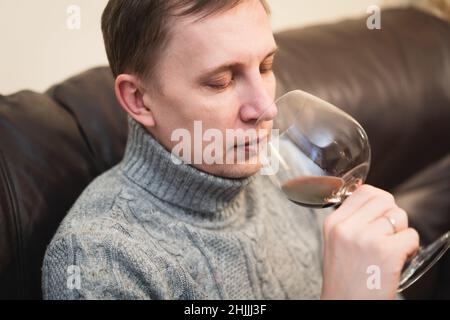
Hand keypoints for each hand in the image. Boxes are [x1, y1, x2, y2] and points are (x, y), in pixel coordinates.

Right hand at [320, 184, 419, 298]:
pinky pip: (411, 235)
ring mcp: (366, 238)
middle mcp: (347, 227)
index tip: (380, 215)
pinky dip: (410, 248)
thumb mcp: (335, 242)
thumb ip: (351, 220)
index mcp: (333, 223)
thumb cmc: (344, 279)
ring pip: (399, 216)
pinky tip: (397, 260)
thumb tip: (375, 200)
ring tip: (389, 250)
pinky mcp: (386, 251)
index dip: (379, 201)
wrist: (345, 304)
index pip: (364, 191)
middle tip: (387, 234)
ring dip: (401, 233)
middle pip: (384, 199)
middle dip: (392, 215)